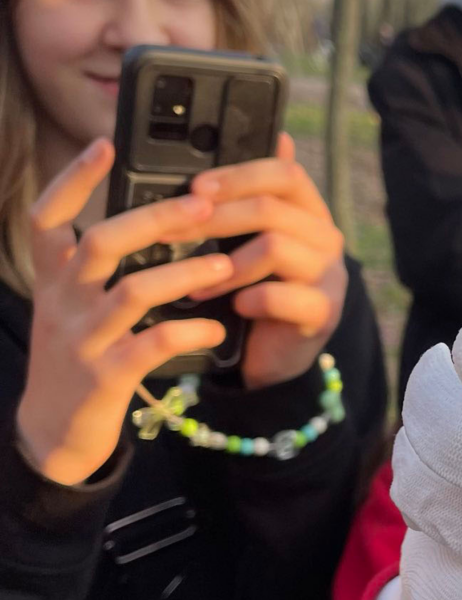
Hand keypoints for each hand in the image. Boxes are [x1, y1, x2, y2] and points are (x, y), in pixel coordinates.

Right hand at [17, 139, 232, 484]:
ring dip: (186, 273)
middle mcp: (62, 300)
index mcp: (53, 275)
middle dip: (155, 219)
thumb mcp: (77, 302)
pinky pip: (152, 344)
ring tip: (225, 266)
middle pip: (102, 242)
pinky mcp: (106, 376)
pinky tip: (216, 328)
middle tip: (203, 205)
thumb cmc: (81, 352)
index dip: (73, 178)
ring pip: (133, 291)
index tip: (107, 143)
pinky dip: (189, 331)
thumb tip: (158, 213)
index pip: (48, 214)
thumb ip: (104, 263)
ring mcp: (83, 338)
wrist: (55, 430)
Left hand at [165, 134, 347, 388]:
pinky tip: (233, 307)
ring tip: (196, 283)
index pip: (285, 174)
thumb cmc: (257, 289)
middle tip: (172, 233)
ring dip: (225, 265)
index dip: (239, 176)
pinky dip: (249, 299)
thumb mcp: (251, 241)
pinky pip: (280, 295)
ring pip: (274, 246)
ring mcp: (329, 275)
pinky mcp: (322, 312)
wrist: (275, 355)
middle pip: (272, 208)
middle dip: (215, 218)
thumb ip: (251, 198)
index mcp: (310, 213)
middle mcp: (326, 238)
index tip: (196, 188)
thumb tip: (269, 137)